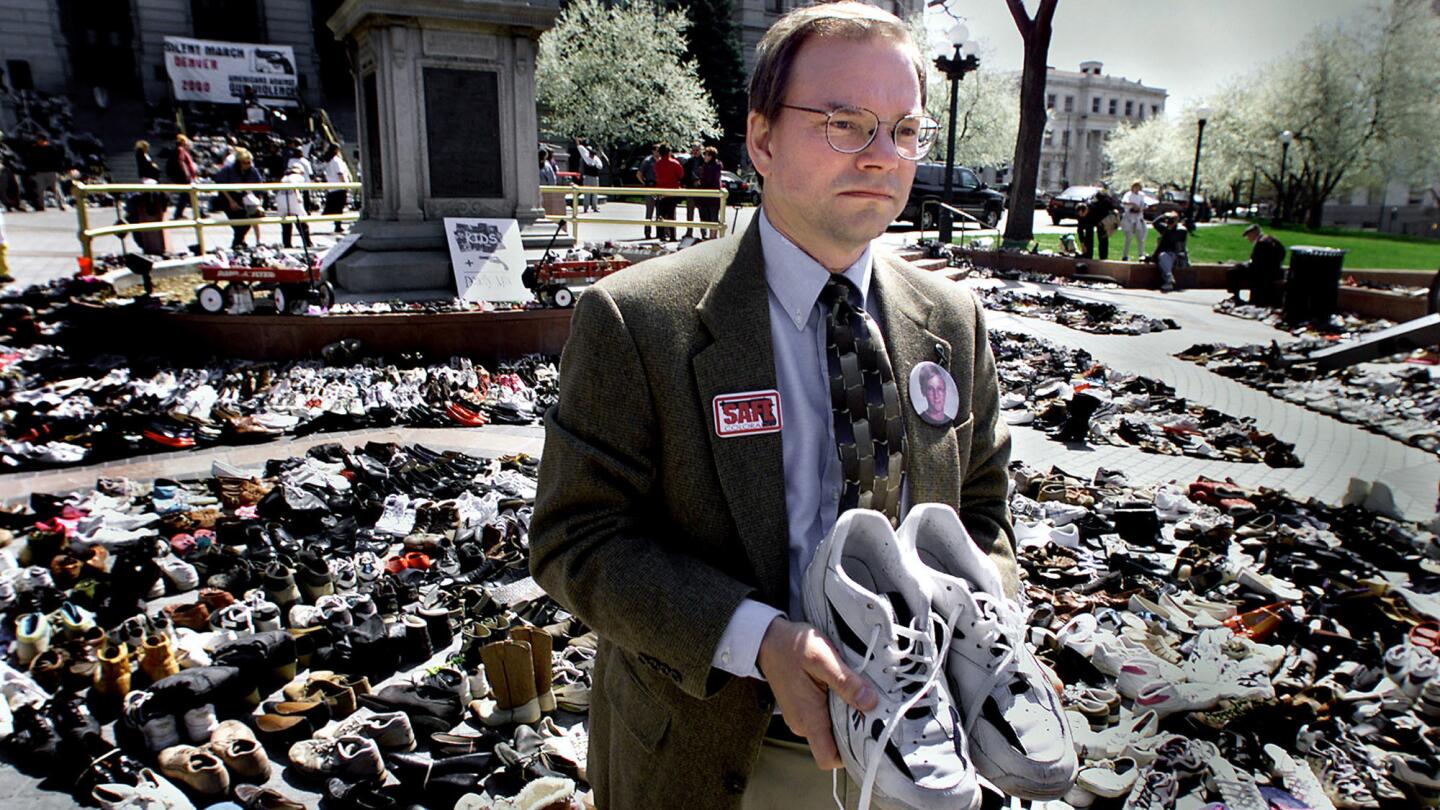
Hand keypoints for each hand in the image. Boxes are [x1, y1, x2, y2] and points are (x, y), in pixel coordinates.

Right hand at [756, 617, 876, 769]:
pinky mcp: (802, 709)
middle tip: (869, 708)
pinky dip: (836, 708)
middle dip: (854, 730)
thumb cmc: (791, 647)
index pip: (828, 758)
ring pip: (831, 730)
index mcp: (808, 718)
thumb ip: (845, 682)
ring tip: (856, 694)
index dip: (850, 754)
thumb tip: (869, 702)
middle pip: (835, 745)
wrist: (768, 639)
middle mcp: (803, 724)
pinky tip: (842, 690)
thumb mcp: (822, 658)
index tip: (868, 735)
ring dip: (846, 717)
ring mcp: (801, 718)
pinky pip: (824, 718)